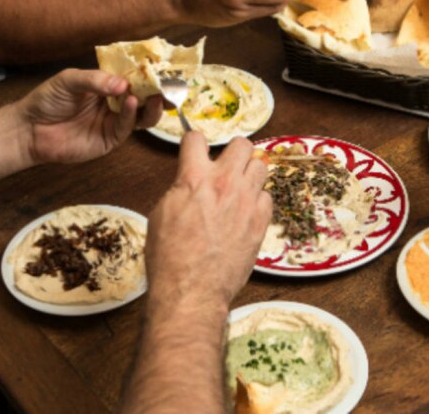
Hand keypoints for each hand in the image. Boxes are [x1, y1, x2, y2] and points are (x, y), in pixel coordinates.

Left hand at [18, 69, 161, 164]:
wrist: (29, 129)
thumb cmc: (47, 100)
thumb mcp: (69, 80)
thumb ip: (95, 79)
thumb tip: (124, 83)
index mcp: (108, 86)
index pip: (134, 80)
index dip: (148, 76)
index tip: (160, 70)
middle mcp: (116, 104)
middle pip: (144, 99)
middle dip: (157, 93)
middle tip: (166, 85)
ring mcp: (115, 122)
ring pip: (142, 116)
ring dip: (151, 107)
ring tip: (155, 97)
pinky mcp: (111, 139)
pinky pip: (127, 127)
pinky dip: (131, 114)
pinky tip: (130, 102)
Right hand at [145, 133, 271, 307]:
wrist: (192, 290)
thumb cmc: (171, 258)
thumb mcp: (161, 214)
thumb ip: (180, 188)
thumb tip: (189, 180)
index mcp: (194, 178)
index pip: (197, 138)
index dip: (195, 143)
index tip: (197, 150)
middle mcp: (224, 184)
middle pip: (242, 144)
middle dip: (233, 152)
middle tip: (227, 166)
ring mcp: (246, 201)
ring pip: (261, 166)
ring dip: (249, 173)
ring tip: (239, 188)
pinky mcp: (261, 220)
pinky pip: (267, 196)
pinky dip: (258, 201)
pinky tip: (246, 213)